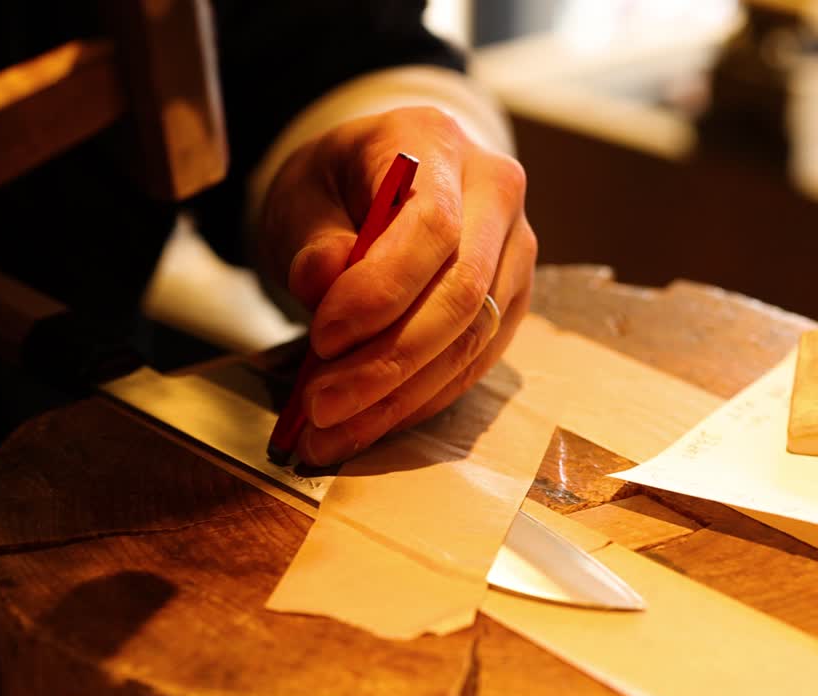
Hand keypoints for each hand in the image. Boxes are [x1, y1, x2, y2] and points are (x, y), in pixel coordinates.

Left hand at [257, 106, 534, 464]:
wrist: (380, 181)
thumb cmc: (337, 184)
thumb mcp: (303, 194)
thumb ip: (310, 237)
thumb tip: (324, 278)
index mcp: (437, 143)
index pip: (432, 225)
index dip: (381, 291)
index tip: (324, 338)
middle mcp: (495, 191)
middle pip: (462, 293)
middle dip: (387, 362)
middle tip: (320, 406)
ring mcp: (515, 248)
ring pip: (473, 339)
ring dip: (400, 396)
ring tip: (332, 431)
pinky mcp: (513, 299)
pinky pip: (475, 362)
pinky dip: (420, 400)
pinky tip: (369, 422)